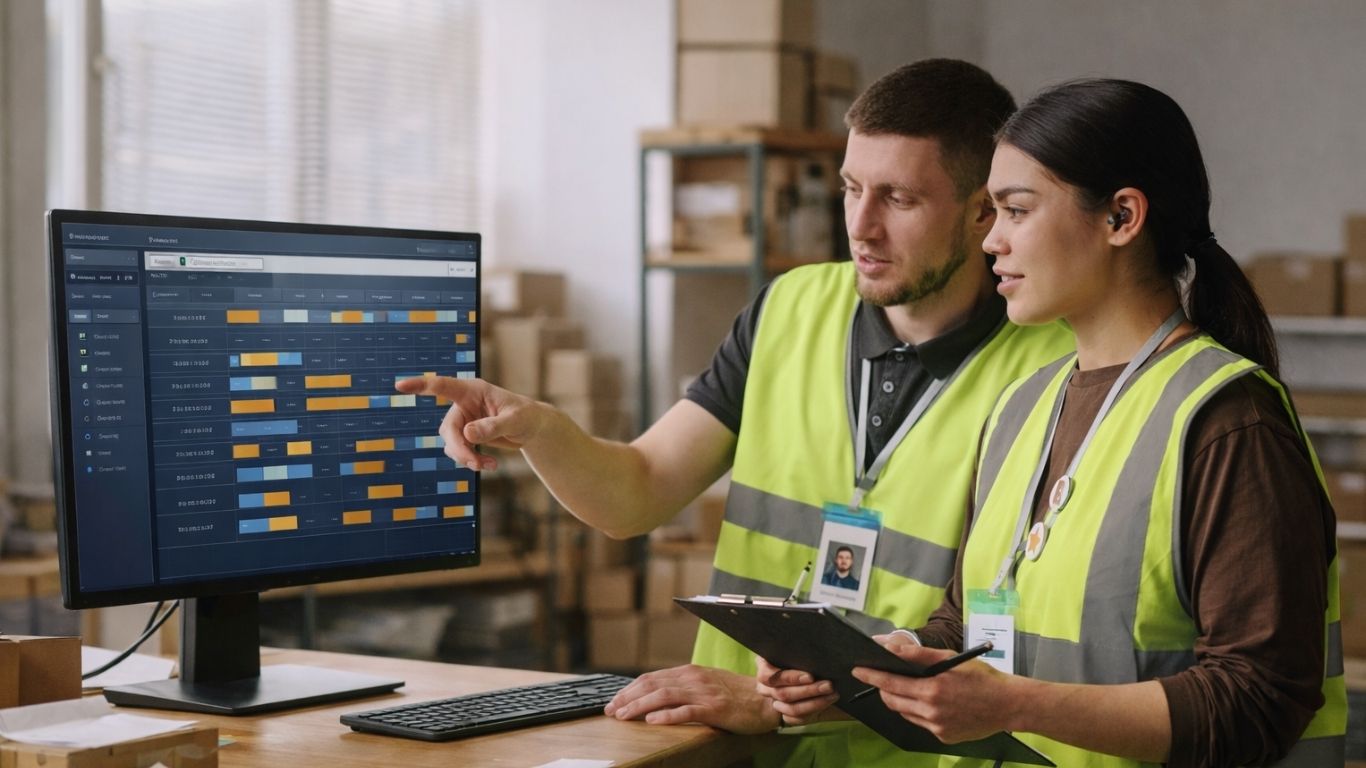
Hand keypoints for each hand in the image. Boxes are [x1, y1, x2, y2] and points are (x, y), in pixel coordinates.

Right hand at [395, 376, 551, 470]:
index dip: (421, 385)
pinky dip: (471, 461)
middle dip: (459, 448)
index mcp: (473, 390)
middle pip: (448, 428)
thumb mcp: (515, 421)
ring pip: (451, 442)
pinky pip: (459, 451)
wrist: (533, 429)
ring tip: (487, 465)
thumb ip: (492, 426)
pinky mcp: (466, 435)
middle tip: (473, 463)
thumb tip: (468, 434)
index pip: (443, 386)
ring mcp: (463, 420)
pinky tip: (490, 465)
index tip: (400, 385)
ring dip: (466, 457)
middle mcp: (464, 403)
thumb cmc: (527, 416)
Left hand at [603, 665, 780, 733]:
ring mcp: (704, 693)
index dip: (629, 689)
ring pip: (664, 696)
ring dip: (639, 706)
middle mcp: (693, 678)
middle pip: (652, 685)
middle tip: (610, 710)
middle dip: (627, 698)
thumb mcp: (706, 685)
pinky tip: (652, 721)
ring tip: (623, 716)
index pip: (651, 678)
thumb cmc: (736, 694)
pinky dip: (667, 716)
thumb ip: (683, 687)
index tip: (614, 701)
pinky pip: (686, 712)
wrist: (766, 699)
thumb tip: (656, 695)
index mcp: (689, 672)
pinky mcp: (715, 709)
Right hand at [754, 656, 840, 725]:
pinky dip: (814, 710)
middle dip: (808, 690)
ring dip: (814, 702)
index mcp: (764, 666)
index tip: (810, 676)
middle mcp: (765, 686)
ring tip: (832, 694)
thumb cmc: (801, 656)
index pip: (767, 676)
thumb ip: (797, 651)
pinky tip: (827, 702)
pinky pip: (796, 719)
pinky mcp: (785, 715)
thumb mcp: (796, 650)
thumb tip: (811, 652)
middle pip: (783, 694)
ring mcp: (774, 701)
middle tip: (828, 685)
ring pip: (791, 708)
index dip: (789, 678)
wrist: (808, 671)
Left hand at [852, 642, 1019, 742]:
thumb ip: (918, 654)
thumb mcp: (949, 658)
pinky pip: (921, 723)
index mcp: (932, 690)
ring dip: (900, 700)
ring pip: (905, 713)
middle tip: (881, 678)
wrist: (1008, 705)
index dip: (872, 677)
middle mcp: (932, 712)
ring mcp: (938, 728)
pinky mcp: (944, 738)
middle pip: (893, 701)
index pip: (891, 684)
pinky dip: (918, 712)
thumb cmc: (980, 677)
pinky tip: (928, 702)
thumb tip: (891, 649)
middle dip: (883, 689)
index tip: (858, 670)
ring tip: (907, 688)